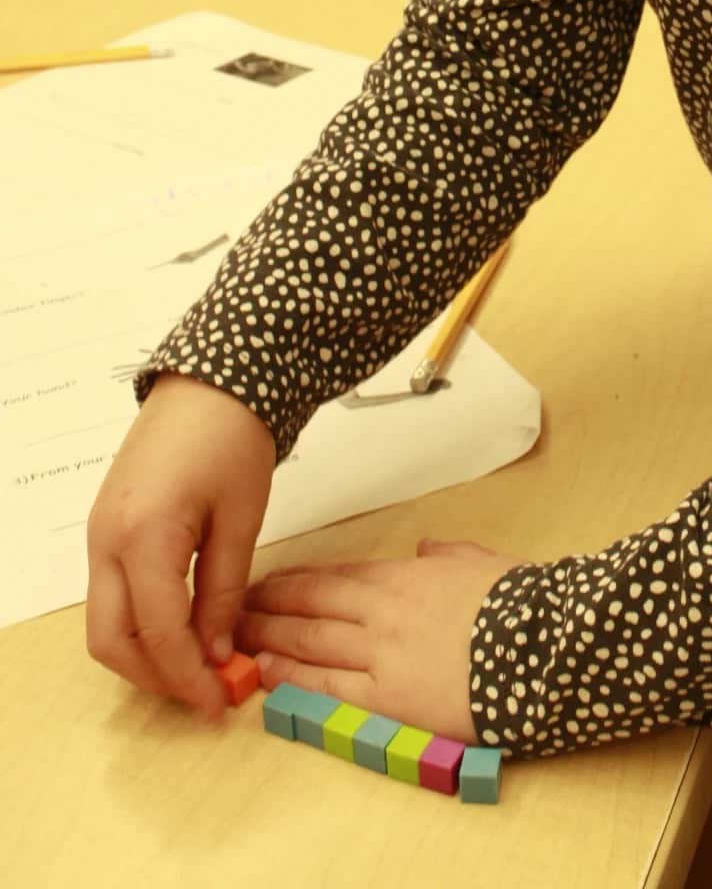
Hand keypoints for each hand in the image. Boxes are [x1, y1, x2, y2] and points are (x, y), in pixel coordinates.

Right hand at [86, 372, 275, 717]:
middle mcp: (106, 541)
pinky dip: (140, 623)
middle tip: (207, 692)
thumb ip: (225, 592)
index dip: (189, 676)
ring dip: (145, 655)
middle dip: (157, 677)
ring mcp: (99, 534)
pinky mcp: (105, 527)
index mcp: (143, 537)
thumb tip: (218, 653)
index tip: (222, 701)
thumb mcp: (242, 519)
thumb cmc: (232, 436)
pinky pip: (111, 594)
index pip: (158, 634)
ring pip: (105, 623)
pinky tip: (183, 627)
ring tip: (199, 664)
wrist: (210, 380)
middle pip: (111, 641)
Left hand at [236, 539, 528, 743]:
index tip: (270, 582)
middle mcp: (384, 611)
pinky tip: (267, 674)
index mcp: (407, 577)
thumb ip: (448, 554)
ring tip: (239, 637)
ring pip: (311, 642)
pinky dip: (294, 679)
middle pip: (314, 605)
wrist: (543, 644)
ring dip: (271, 637)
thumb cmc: (520, 602)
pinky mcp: (388, 698)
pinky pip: (330, 687)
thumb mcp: (482, 562)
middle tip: (236, 607)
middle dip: (271, 606)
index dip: (298, 581)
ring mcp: (382, 655)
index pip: (338, 577)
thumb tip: (426, 548)